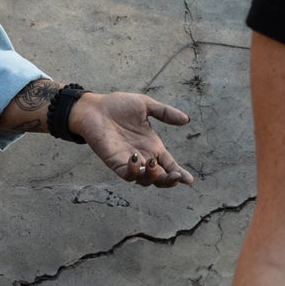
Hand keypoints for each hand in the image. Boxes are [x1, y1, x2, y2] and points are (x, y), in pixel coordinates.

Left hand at [75, 91, 193, 186]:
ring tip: (153, 164)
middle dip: (169, 180)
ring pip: (145, 180)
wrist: (95, 107)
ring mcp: (129, 161)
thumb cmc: (118, 105)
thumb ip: (165, 112)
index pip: (169, 165)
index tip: (190, 180)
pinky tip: (136, 160)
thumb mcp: (145, 105)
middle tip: (175, 176)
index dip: (180, 174)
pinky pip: (127, 175)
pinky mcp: (115, 162)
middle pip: (160, 178)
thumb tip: (186, 119)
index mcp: (153, 146)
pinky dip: (134, 172)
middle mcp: (143, 156)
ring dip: (153, 177)